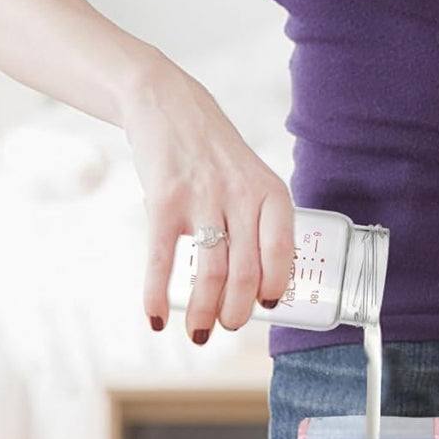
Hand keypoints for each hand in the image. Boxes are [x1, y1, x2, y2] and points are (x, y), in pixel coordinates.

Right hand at [122, 58, 294, 342]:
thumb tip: (257, 285)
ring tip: (200, 333)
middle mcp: (241, 196)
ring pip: (209, 272)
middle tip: (227, 326)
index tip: (268, 307)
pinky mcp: (164, 200)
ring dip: (204, 311)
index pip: (282, 251)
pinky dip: (158, 294)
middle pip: (246, 271)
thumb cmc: (215, 155)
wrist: (169, 105)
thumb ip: (257, 222)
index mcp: (271, 193)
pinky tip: (156, 318)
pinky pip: (163, 258)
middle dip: (237, 310)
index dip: (275, 286)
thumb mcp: (250, 179)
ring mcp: (203, 197)